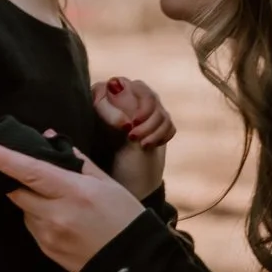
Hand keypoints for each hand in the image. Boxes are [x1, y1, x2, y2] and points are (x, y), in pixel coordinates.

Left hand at [0, 141, 148, 271]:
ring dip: (32, 200)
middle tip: (25, 172)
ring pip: (24, 210)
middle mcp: (57, 215)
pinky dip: (39, 218)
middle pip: (17, 191)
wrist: (133, 263)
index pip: (30, 172)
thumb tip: (49, 139)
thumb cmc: (124, 217)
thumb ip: (75, 159)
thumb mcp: (106, 183)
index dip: (4, 159)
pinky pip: (32, 227)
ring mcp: (49, 236)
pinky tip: (62, 220)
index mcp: (74, 193)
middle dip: (16, 180)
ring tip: (60, 202)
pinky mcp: (46, 251)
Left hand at [93, 76, 169, 199]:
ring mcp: (142, 113)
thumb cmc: (107, 163)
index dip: (124, 103)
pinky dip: (162, 134)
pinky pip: (167, 121)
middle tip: (135, 136)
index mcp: (103, 99)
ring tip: (143, 145)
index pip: (118, 84)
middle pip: (144, 92)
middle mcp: (123, 101)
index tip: (126, 128)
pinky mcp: (157, 126)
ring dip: (153, 127)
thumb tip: (115, 84)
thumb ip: (111, 109)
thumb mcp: (105, 135)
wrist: (125, 187)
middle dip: (145, 115)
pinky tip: (150, 146)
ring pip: (158, 106)